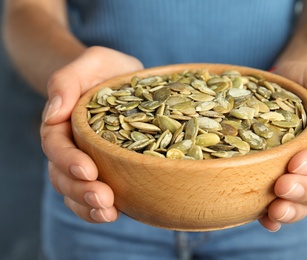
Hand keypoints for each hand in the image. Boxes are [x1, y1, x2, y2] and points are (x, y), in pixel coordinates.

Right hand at [40, 46, 143, 222]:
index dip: (68, 160)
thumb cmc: (107, 70)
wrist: (123, 81)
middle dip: (80, 190)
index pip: (56, 145)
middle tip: (103, 198)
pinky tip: (116, 214)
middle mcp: (70, 146)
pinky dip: (98, 210)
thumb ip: (67, 80)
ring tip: (109, 213)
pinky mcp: (105, 172)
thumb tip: (53, 113)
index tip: (88, 169)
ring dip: (89, 206)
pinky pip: (92, 197)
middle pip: (63, 175)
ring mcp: (85, 162)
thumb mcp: (93, 62)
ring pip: (75, 192)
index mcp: (63, 123)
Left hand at [259, 62, 306, 230]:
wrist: (284, 83)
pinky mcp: (280, 179)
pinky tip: (264, 219)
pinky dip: (275, 216)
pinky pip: (284, 203)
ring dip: (293, 209)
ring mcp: (304, 176)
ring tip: (274, 210)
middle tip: (282, 187)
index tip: (297, 162)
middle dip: (305, 191)